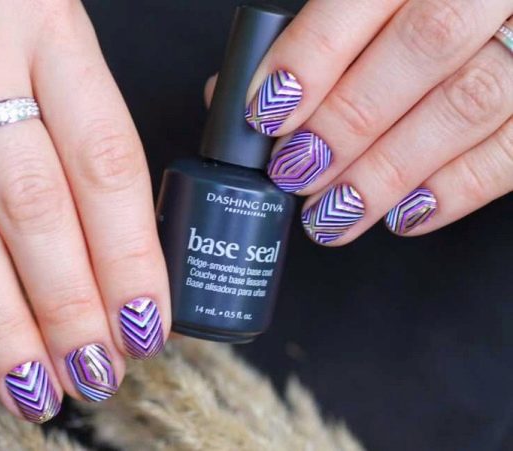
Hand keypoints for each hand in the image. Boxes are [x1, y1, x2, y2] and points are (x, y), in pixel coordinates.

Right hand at [0, 0, 169, 421]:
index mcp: (46, 20)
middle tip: (95, 371)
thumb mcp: (44, 31)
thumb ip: (78, 122)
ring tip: (36, 384)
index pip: (105, 162)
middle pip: (34, 208)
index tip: (145, 323)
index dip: (129, 258)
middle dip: (70, 310)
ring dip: (3, 325)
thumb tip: (120, 248)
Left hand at [212, 1, 511, 243]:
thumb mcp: (368, 1)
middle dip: (346, 122)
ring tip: (332, 213)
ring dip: (389, 171)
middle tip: (295, 172)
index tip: (267, 111)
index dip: (310, 58)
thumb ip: (308, 39)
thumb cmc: (415, 10)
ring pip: (468, 102)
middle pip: (421, 48)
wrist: (494, 8)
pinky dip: (455, 190)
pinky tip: (403, 215)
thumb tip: (226, 94)